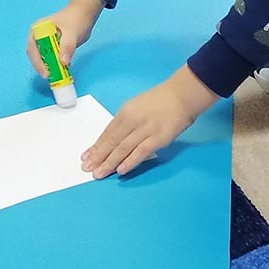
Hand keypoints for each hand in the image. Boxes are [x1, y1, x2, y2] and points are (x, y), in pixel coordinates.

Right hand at [26, 0, 104, 75]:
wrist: (85, 14)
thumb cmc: (76, 19)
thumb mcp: (72, 33)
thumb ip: (67, 47)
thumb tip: (63, 62)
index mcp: (38, 30)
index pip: (32, 49)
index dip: (37, 62)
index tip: (46, 73)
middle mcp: (39, 36)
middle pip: (36, 55)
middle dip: (43, 67)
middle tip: (53, 77)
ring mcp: (46, 42)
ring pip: (44, 58)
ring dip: (50, 67)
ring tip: (59, 75)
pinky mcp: (54, 47)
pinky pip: (52, 58)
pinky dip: (57, 65)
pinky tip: (64, 69)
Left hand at [81, 66, 217, 178]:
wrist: (182, 95)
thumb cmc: (160, 101)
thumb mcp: (137, 107)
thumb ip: (126, 122)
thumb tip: (113, 139)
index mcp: (125, 112)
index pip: (107, 133)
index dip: (95, 147)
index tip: (85, 158)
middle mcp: (132, 120)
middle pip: (112, 142)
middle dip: (98, 157)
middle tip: (87, 169)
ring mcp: (145, 129)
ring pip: (123, 148)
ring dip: (110, 162)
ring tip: (99, 173)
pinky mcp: (159, 137)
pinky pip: (141, 151)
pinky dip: (130, 161)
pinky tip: (121, 170)